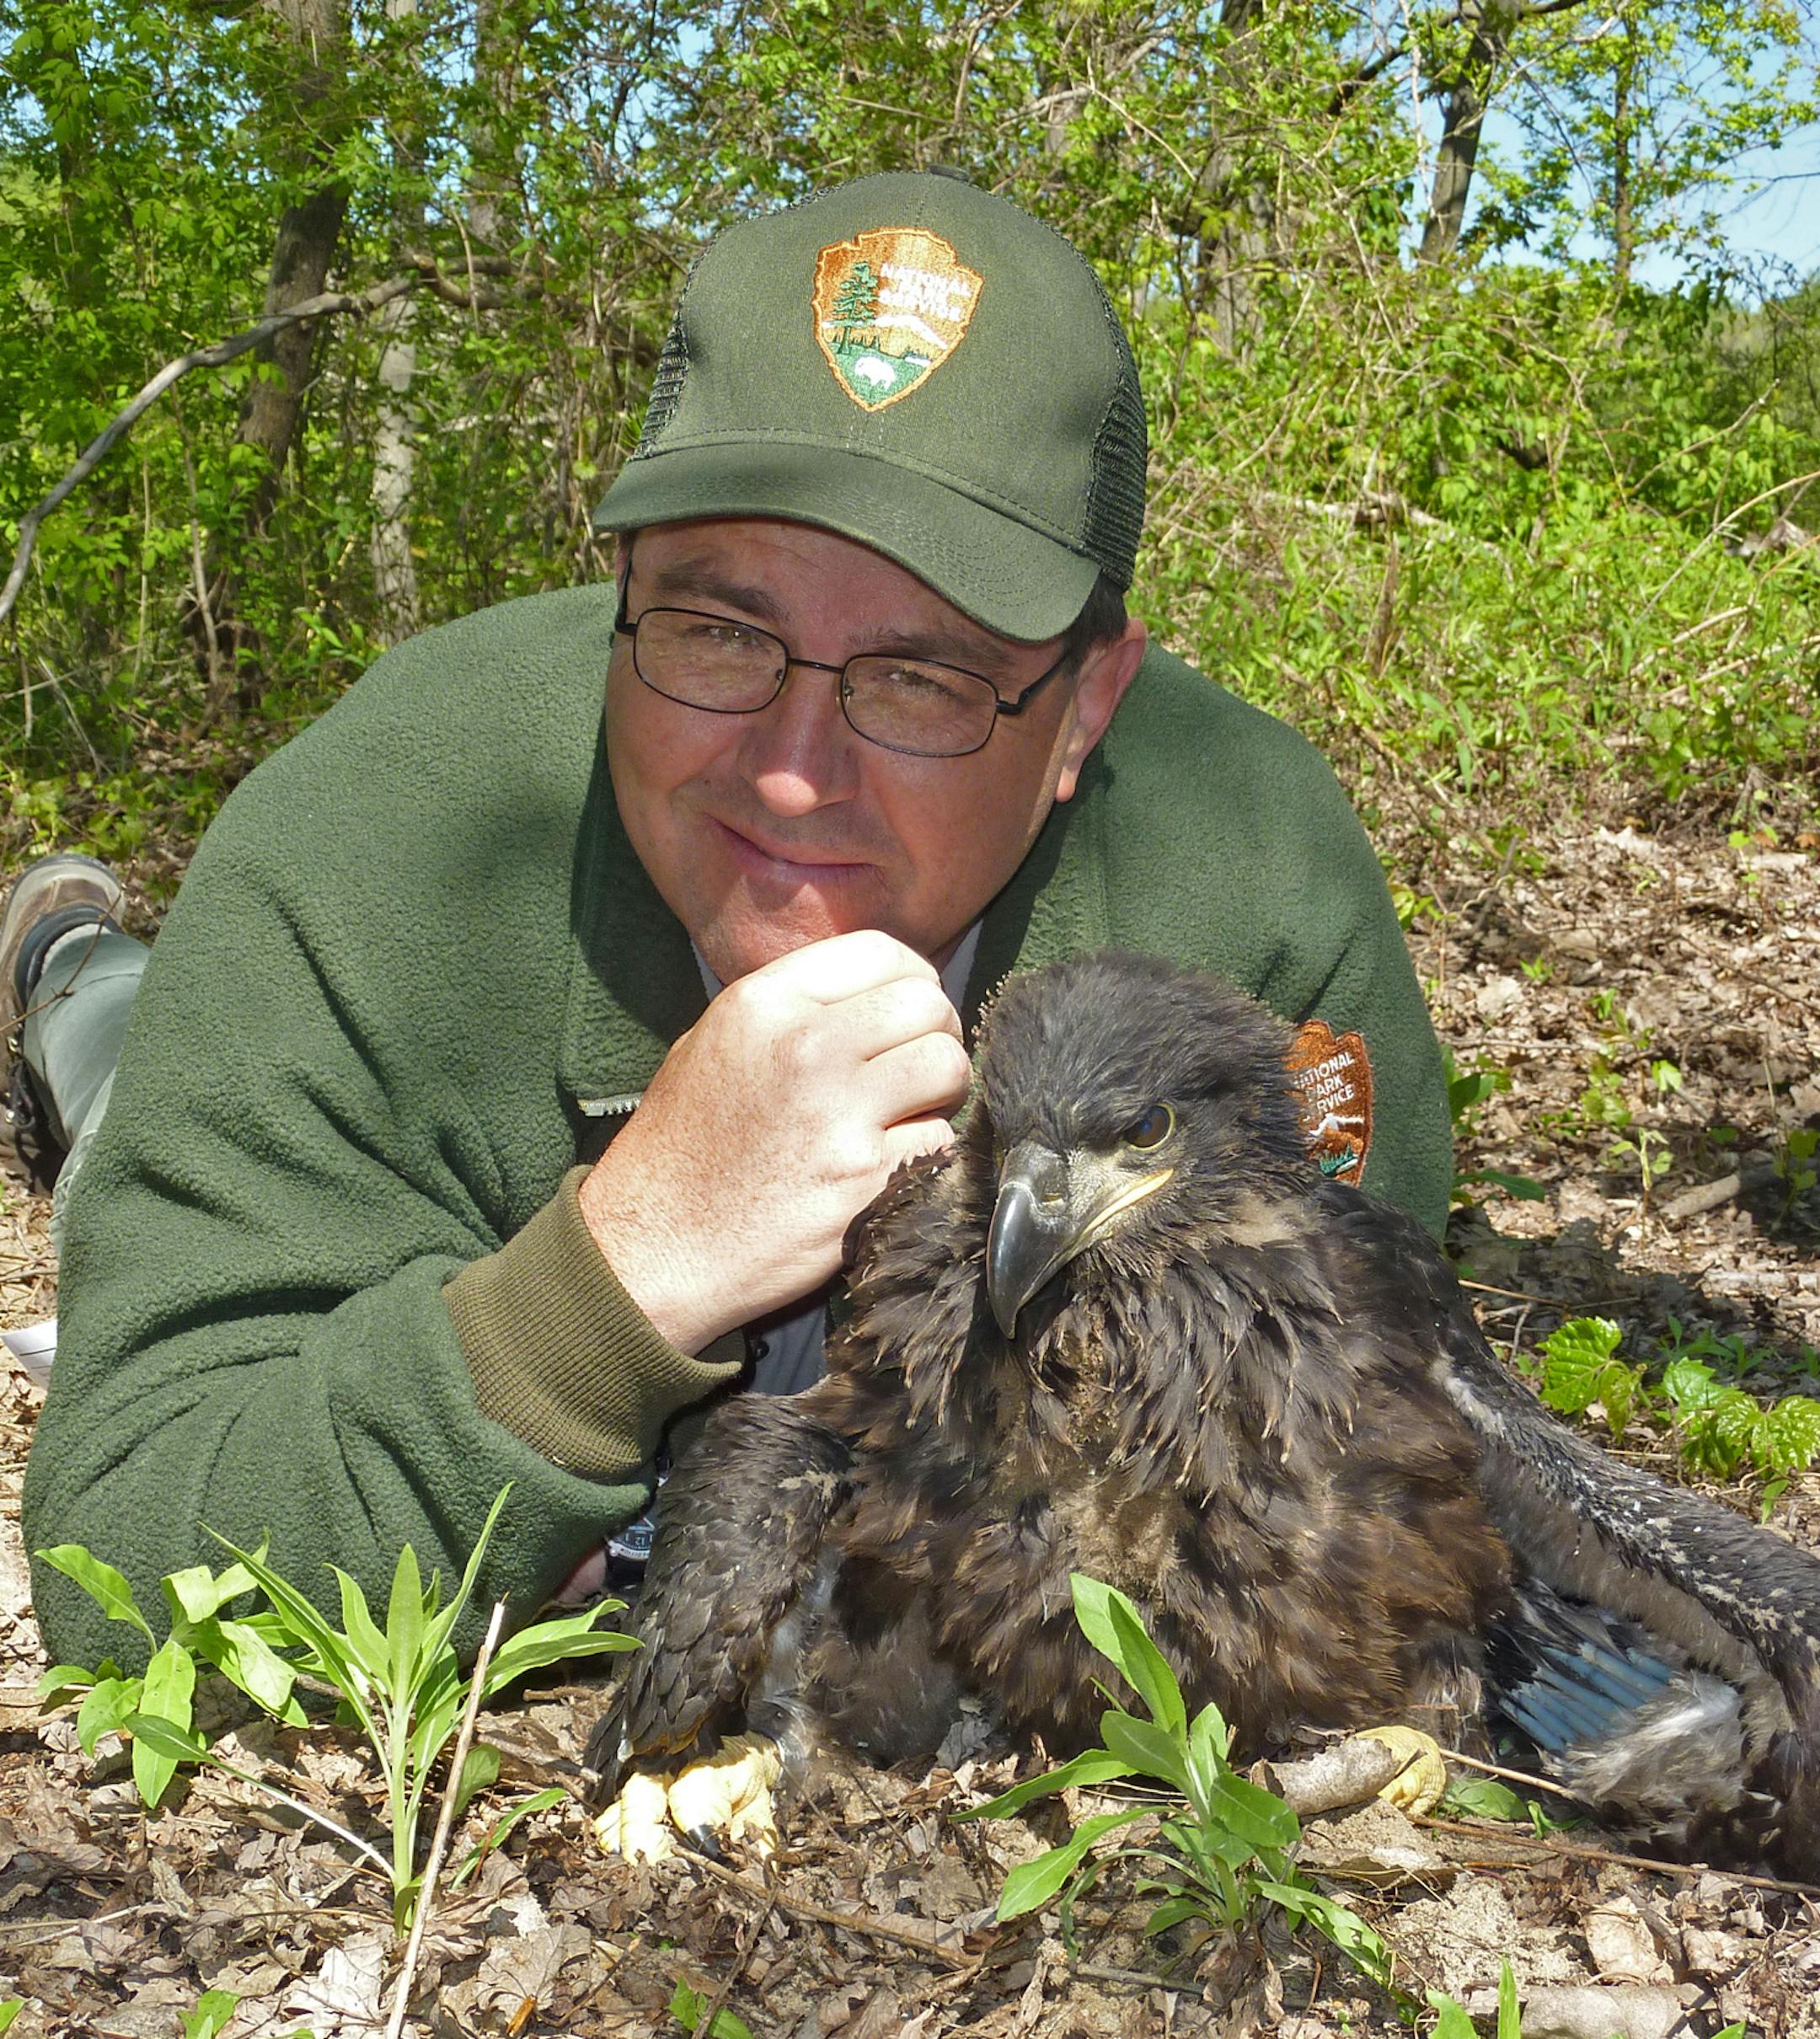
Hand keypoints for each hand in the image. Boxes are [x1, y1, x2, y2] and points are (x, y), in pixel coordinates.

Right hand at [578, 930, 969, 1351]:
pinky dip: (926, 1152)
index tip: (907, 1012)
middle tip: (916, 1068)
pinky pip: (939, 1139)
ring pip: (948, 1066)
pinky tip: (887, 1164)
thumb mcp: (710, 1044)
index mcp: (765, 1003)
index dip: (912, 979)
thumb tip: (868, 996)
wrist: (655, 1248)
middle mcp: (806, 1047)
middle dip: (935, 1033)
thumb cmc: (680, 1148)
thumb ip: (789, 1010)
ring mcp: (840, 1115)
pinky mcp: (867, 1178)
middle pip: (928, 1004)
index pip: (881, 952)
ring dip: (941, 1091)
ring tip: (909, 1111)